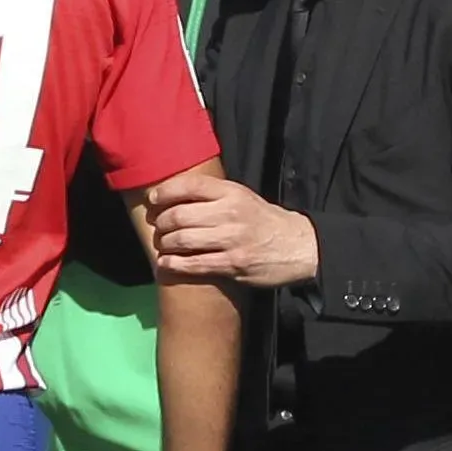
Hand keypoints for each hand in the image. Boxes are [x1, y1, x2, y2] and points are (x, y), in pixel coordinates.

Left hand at [149, 175, 317, 286]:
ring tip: (162, 245)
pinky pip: (194, 264)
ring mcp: (232, 240)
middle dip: (160, 222)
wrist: (298, 246)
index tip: (153, 199)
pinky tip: (165, 264)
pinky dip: (174, 265)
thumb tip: (175, 195)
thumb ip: (215, 195)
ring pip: (183, 240)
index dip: (164, 192)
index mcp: (232, 192)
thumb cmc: (264, 220)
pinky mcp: (233, 264)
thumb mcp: (244, 197)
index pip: (189, 185)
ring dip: (165, 244)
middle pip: (179, 215)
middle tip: (156, 227)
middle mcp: (230, 213)